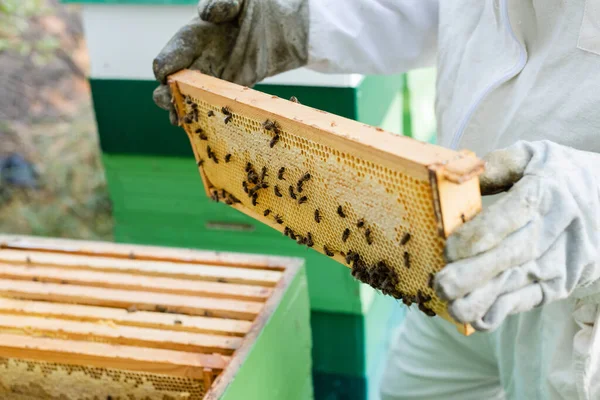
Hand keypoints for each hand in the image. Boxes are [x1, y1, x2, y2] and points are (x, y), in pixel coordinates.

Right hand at [152, 0, 308, 124]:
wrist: (275, 29)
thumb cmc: (252, 10)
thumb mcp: (241, 2)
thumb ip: (223, 2)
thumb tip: (207, 12)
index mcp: (190, 39)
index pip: (168, 57)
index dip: (165, 69)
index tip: (170, 78)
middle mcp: (194, 61)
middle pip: (170, 83)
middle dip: (166, 94)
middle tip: (171, 103)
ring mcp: (208, 79)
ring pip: (186, 99)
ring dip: (182, 110)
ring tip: (181, 120)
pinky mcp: (224, 91)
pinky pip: (208, 106)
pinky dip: (203, 116)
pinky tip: (201, 126)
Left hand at [434, 140, 599, 331]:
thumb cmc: (561, 174)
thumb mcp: (532, 156)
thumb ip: (495, 166)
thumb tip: (456, 179)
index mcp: (546, 192)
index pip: (511, 216)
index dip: (479, 236)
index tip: (448, 248)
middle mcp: (558, 228)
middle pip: (514, 254)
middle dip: (474, 273)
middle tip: (441, 284)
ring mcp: (564, 258)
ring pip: (521, 281)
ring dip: (484, 299)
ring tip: (452, 307)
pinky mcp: (566, 280)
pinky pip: (534, 299)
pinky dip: (504, 310)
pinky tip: (477, 320)